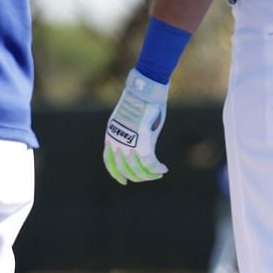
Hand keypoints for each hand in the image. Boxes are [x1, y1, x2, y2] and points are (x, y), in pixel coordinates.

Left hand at [103, 69, 169, 184]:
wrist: (145, 90)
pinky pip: (150, 163)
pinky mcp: (143, 143)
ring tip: (159, 174)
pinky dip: (157, 169)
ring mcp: (129, 144)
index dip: (116, 174)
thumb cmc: (140, 100)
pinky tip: (163, 169)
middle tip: (151, 177)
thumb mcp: (129, 119)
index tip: (123, 181)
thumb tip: (138, 142)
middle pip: (125, 168)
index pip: (109, 162)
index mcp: (110, 135)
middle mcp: (117, 142)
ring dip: (150, 174)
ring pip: (138, 169)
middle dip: (138, 176)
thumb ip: (130, 133)